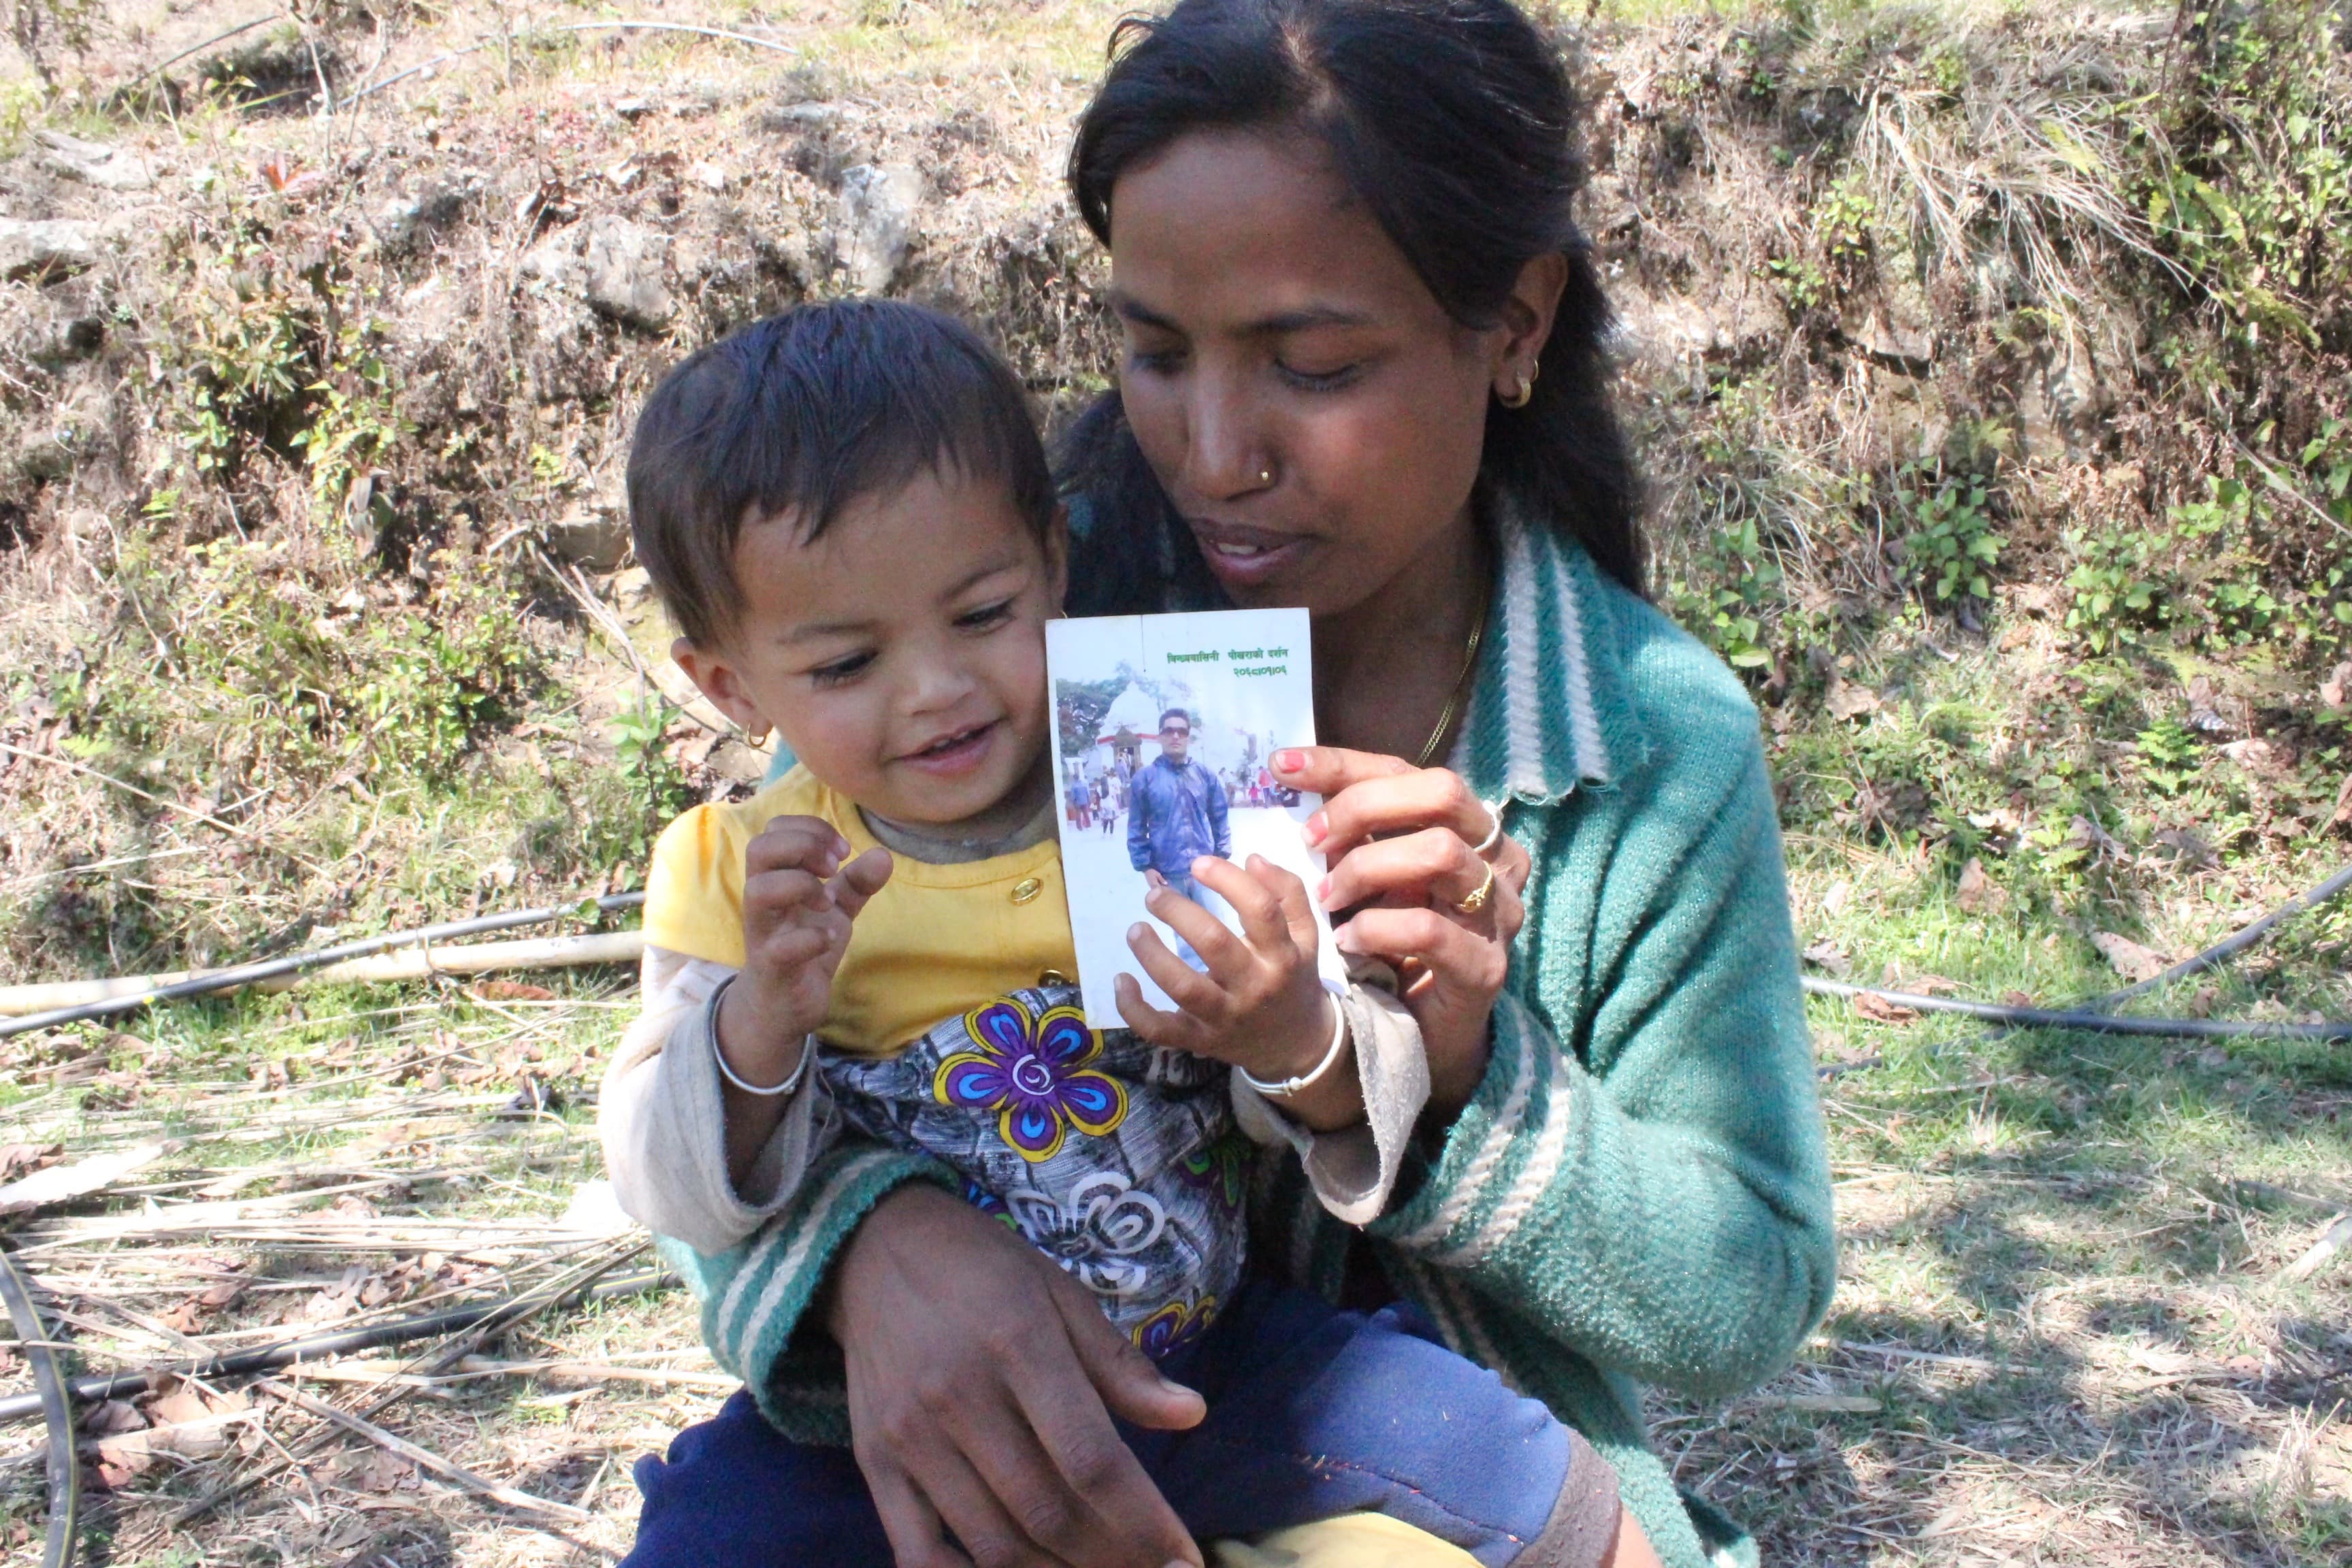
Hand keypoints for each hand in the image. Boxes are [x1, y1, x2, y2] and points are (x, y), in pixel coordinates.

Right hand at [715, 817, 889, 1185]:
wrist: (784, 1006)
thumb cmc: (803, 947)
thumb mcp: (835, 911)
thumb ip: (856, 882)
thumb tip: (884, 854)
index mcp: (774, 879)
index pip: (774, 830)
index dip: (809, 828)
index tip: (842, 851)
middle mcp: (761, 900)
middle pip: (759, 848)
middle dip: (804, 846)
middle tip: (834, 866)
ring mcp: (763, 933)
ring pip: (759, 890)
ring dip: (802, 886)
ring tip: (827, 902)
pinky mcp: (772, 968)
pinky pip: (781, 947)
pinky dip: (812, 937)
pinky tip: (829, 939)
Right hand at [829, 1185, 1206, 1567]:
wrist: (871, 1249)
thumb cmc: (982, 1268)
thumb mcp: (1061, 1293)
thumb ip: (1121, 1364)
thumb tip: (1191, 1415)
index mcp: (1019, 1344)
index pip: (1091, 1460)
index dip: (1145, 1522)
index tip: (1185, 1558)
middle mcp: (960, 1398)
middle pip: (1048, 1513)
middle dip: (1114, 1559)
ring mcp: (911, 1438)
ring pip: (994, 1545)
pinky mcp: (874, 1464)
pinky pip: (920, 1555)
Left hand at [1116, 855, 1361, 1132]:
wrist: (1296, 1044)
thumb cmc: (1292, 977)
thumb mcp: (1305, 936)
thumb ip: (1286, 893)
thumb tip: (1252, 859)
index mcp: (1282, 956)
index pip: (1260, 910)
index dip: (1227, 880)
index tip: (1198, 863)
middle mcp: (1255, 986)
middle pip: (1214, 943)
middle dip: (1178, 912)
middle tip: (1155, 895)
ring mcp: (1225, 1017)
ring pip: (1183, 986)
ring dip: (1152, 955)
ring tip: (1136, 930)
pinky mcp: (1200, 1039)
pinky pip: (1160, 1029)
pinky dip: (1133, 1009)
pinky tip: (1122, 980)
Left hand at [1273, 748, 1529, 1116]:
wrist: (1424, 1030)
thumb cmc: (1395, 940)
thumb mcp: (1372, 874)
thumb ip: (1349, 831)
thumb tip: (1289, 779)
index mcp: (1469, 825)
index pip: (1409, 771)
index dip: (1345, 765)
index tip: (1283, 767)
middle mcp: (1499, 858)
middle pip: (1441, 794)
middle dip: (1364, 808)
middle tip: (1312, 840)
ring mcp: (1500, 911)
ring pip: (1441, 853)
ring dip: (1368, 867)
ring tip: (1328, 896)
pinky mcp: (1486, 965)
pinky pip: (1429, 929)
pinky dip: (1376, 928)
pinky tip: (1347, 941)